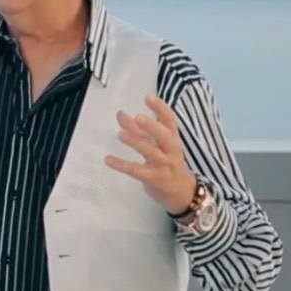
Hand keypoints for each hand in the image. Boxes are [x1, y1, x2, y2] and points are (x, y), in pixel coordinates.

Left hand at [104, 95, 197, 213]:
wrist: (182, 192)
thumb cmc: (167, 162)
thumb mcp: (156, 144)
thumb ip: (137, 129)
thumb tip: (120, 113)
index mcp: (173, 139)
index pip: (170, 121)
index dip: (161, 108)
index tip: (148, 97)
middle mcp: (171, 150)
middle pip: (165, 136)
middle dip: (152, 127)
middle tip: (138, 117)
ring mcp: (163, 165)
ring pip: (151, 152)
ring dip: (136, 142)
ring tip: (120, 134)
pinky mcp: (153, 178)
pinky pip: (136, 171)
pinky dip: (122, 165)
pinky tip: (108, 159)